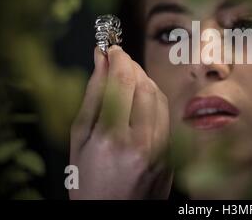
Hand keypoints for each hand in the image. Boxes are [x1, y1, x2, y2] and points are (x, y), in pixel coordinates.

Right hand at [69, 46, 171, 198]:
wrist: (113, 215)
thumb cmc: (88, 181)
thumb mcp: (79, 139)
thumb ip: (92, 96)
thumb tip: (100, 60)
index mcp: (111, 138)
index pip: (122, 81)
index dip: (118, 58)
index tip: (112, 49)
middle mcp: (141, 142)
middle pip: (144, 85)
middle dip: (132, 66)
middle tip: (119, 61)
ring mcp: (161, 148)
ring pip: (159, 96)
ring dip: (145, 79)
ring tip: (128, 79)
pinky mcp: (172, 153)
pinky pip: (167, 114)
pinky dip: (155, 98)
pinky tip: (141, 99)